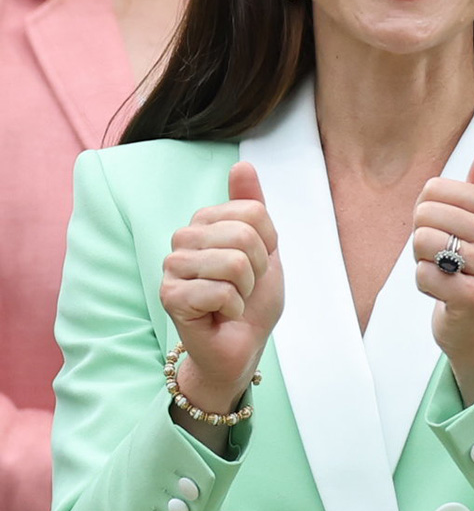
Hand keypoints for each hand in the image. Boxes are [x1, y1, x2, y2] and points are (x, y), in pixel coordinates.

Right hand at [160, 162, 282, 420]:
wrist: (240, 345)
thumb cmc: (251, 300)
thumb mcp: (264, 249)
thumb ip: (252, 207)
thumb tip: (242, 165)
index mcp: (205, 222)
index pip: (253, 212)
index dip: (268, 244)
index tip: (257, 265)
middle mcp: (183, 238)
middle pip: (243, 235)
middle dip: (257, 269)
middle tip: (244, 288)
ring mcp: (172, 266)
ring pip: (233, 263)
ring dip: (245, 291)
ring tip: (232, 300)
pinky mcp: (170, 296)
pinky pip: (219, 291)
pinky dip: (232, 308)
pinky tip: (220, 315)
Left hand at [413, 140, 473, 405]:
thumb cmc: (473, 265)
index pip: (433, 190)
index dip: (427, 213)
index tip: (448, 233)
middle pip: (424, 215)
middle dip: (422, 239)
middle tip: (444, 258)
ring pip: (422, 243)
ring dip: (423, 262)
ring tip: (445, 273)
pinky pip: (423, 275)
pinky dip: (425, 284)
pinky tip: (445, 292)